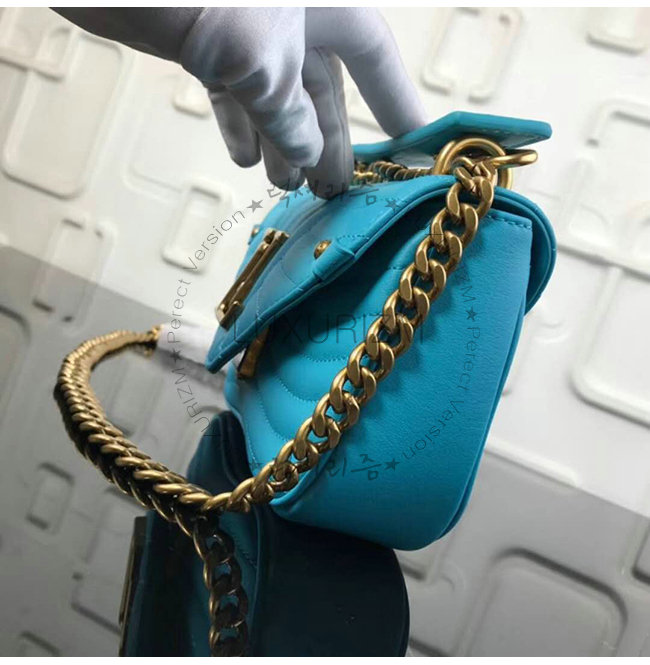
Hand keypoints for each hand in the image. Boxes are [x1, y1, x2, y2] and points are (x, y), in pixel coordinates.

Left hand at [181, 8, 425, 196]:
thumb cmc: (205, 0)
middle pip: (324, 87)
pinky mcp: (210, 42)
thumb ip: (290, 119)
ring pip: (280, 96)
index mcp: (324, 5)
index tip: (411, 143)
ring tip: (288, 185)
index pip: (374, 55)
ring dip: (284, 143)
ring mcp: (250, 29)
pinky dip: (243, 126)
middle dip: (326, 140)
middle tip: (334, 188)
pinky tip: (246, 158)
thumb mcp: (265, 68)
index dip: (395, 101)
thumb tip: (304, 158)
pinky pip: (237, 91)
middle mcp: (292, 16)